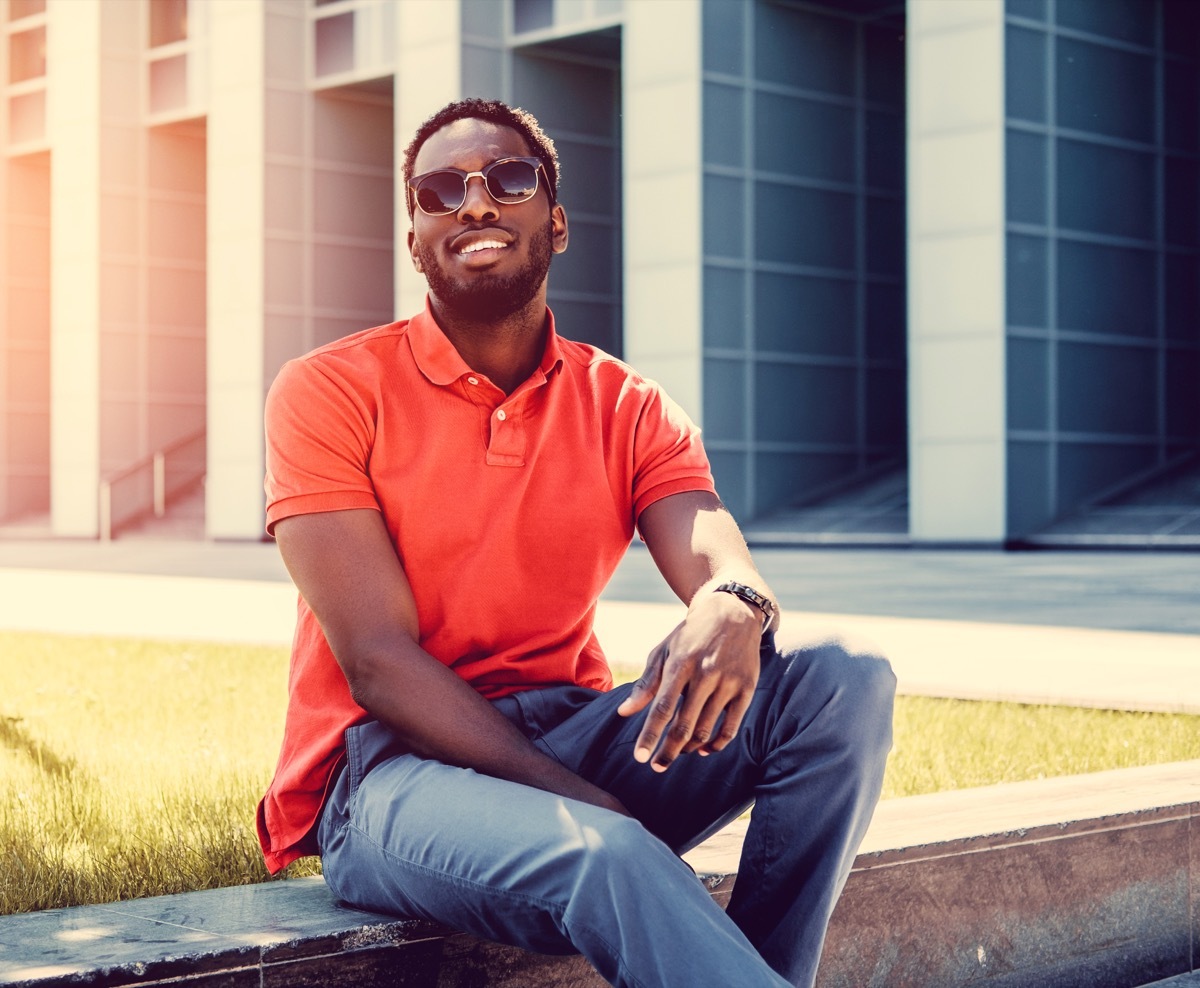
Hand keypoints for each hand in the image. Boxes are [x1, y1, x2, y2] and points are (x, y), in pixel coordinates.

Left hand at [616, 591, 761, 771]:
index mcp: (681, 663)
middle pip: (685, 724)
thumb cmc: (691, 635)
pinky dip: (717, 744)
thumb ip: (646, 683)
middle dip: (668, 751)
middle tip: (656, 766)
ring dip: (690, 747)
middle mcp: (706, 674)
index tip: (640, 757)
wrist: (733, 612)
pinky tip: (704, 749)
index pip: (662, 707)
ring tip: (678, 752)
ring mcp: (729, 682)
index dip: (650, 735)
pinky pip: (731, 727)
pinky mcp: (747, 688)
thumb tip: (624, 713)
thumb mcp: (664, 651)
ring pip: (707, 729)